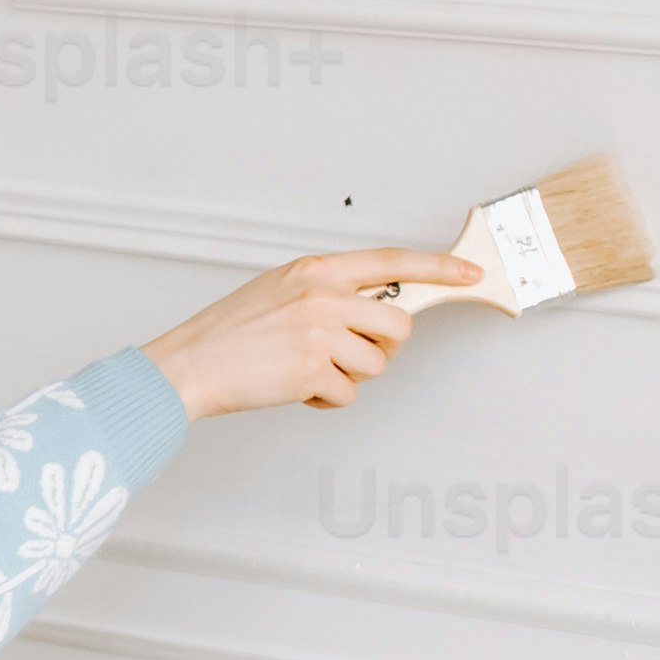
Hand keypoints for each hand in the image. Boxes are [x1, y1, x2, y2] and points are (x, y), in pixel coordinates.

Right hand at [145, 247, 483, 418]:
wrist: (190, 364)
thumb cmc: (231, 332)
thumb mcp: (282, 290)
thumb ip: (331, 292)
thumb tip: (381, 309)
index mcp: (316, 269)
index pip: (393, 260)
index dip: (438, 267)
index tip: (468, 271)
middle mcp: (322, 295)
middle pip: (398, 323)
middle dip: (382, 345)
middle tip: (349, 351)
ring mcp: (319, 333)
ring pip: (377, 363)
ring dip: (348, 375)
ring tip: (306, 368)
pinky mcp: (312, 370)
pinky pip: (348, 394)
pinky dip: (325, 399)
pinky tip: (294, 386)